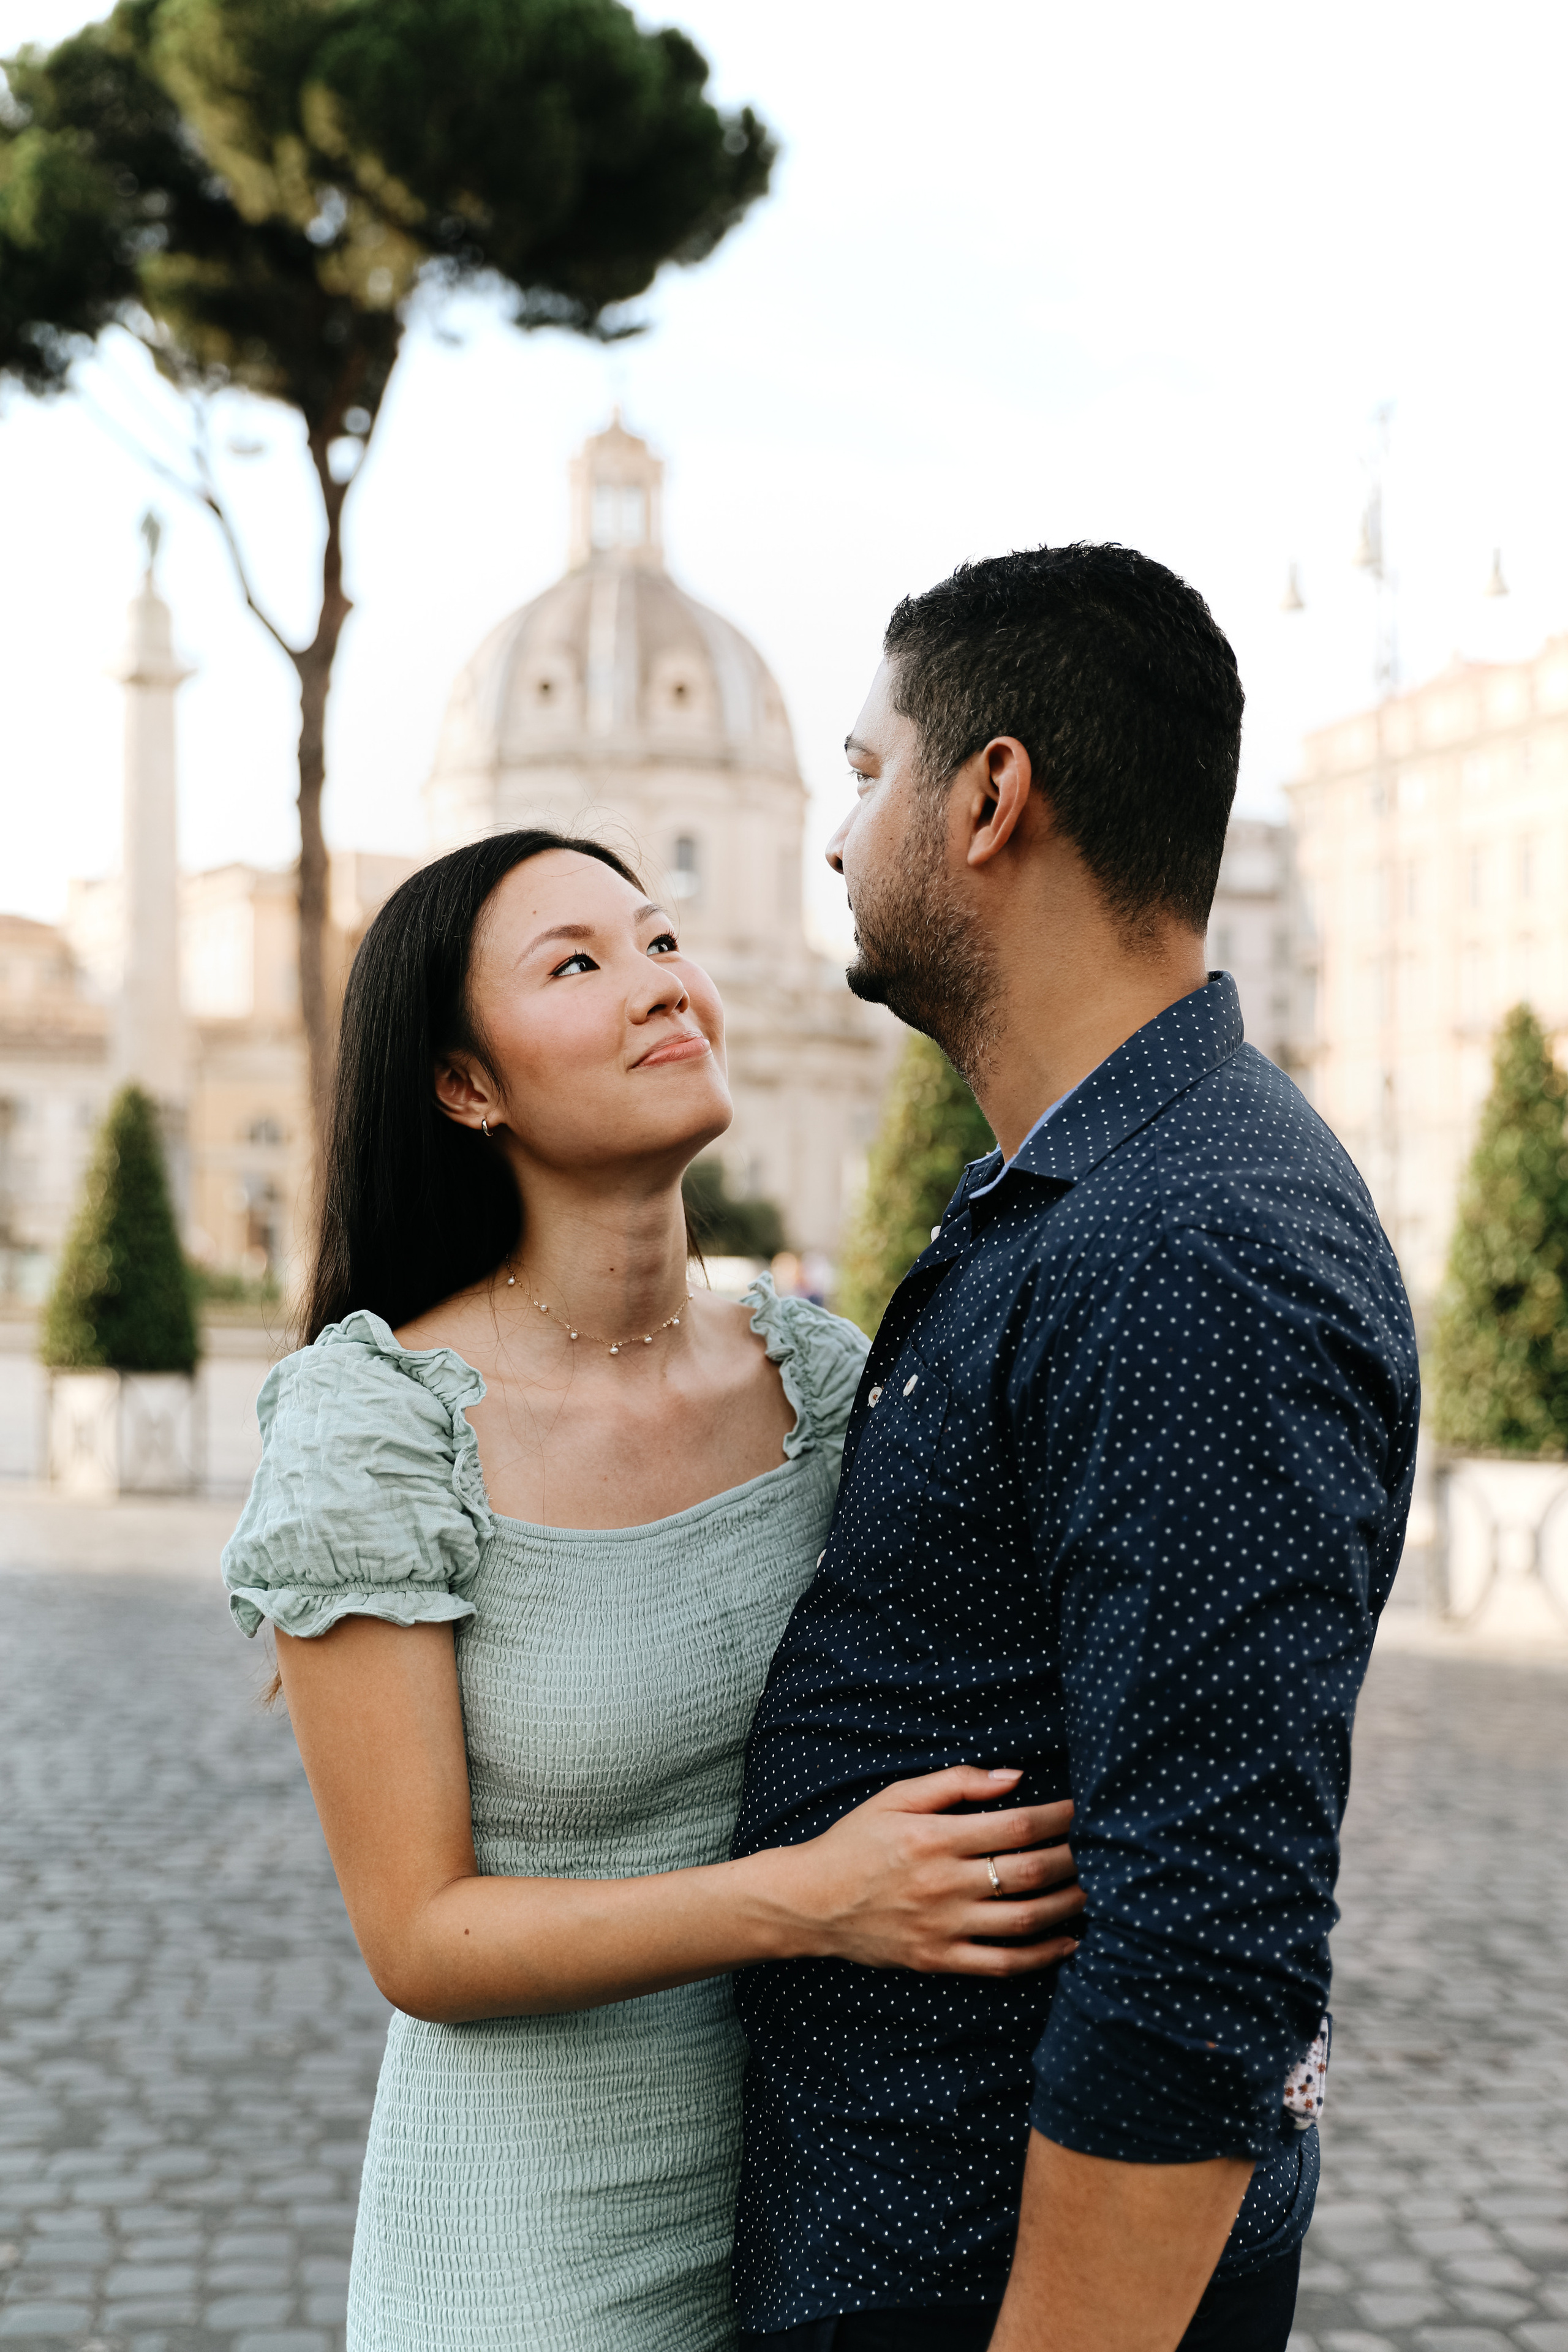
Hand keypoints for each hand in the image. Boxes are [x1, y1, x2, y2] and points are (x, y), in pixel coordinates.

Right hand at [779, 1767, 1083, 1976]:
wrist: (812, 1902)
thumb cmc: (856, 1842)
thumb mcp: (896, 1797)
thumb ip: (956, 1783)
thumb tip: (1014, 1778)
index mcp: (935, 1836)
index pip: (1017, 1825)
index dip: (1060, 1817)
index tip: (1084, 1809)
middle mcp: (944, 1883)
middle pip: (1029, 1872)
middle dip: (1073, 1860)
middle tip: (1101, 1850)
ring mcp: (943, 1926)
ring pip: (1023, 1919)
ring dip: (1066, 1905)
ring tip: (1093, 1890)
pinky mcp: (940, 1959)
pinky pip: (1003, 1963)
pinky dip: (1042, 1956)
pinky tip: (1067, 1942)